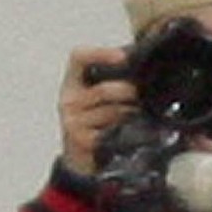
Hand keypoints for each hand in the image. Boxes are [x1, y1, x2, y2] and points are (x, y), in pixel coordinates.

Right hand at [58, 47, 136, 176]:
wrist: (81, 157)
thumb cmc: (95, 122)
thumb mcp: (96, 98)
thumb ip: (112, 81)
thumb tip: (140, 64)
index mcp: (73, 83)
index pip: (79, 59)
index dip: (100, 54)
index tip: (123, 57)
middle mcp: (69, 100)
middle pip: (104, 90)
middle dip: (129, 92)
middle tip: (142, 96)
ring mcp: (72, 121)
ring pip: (112, 112)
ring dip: (131, 113)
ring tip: (140, 115)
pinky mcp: (81, 140)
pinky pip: (111, 131)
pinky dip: (126, 130)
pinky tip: (131, 131)